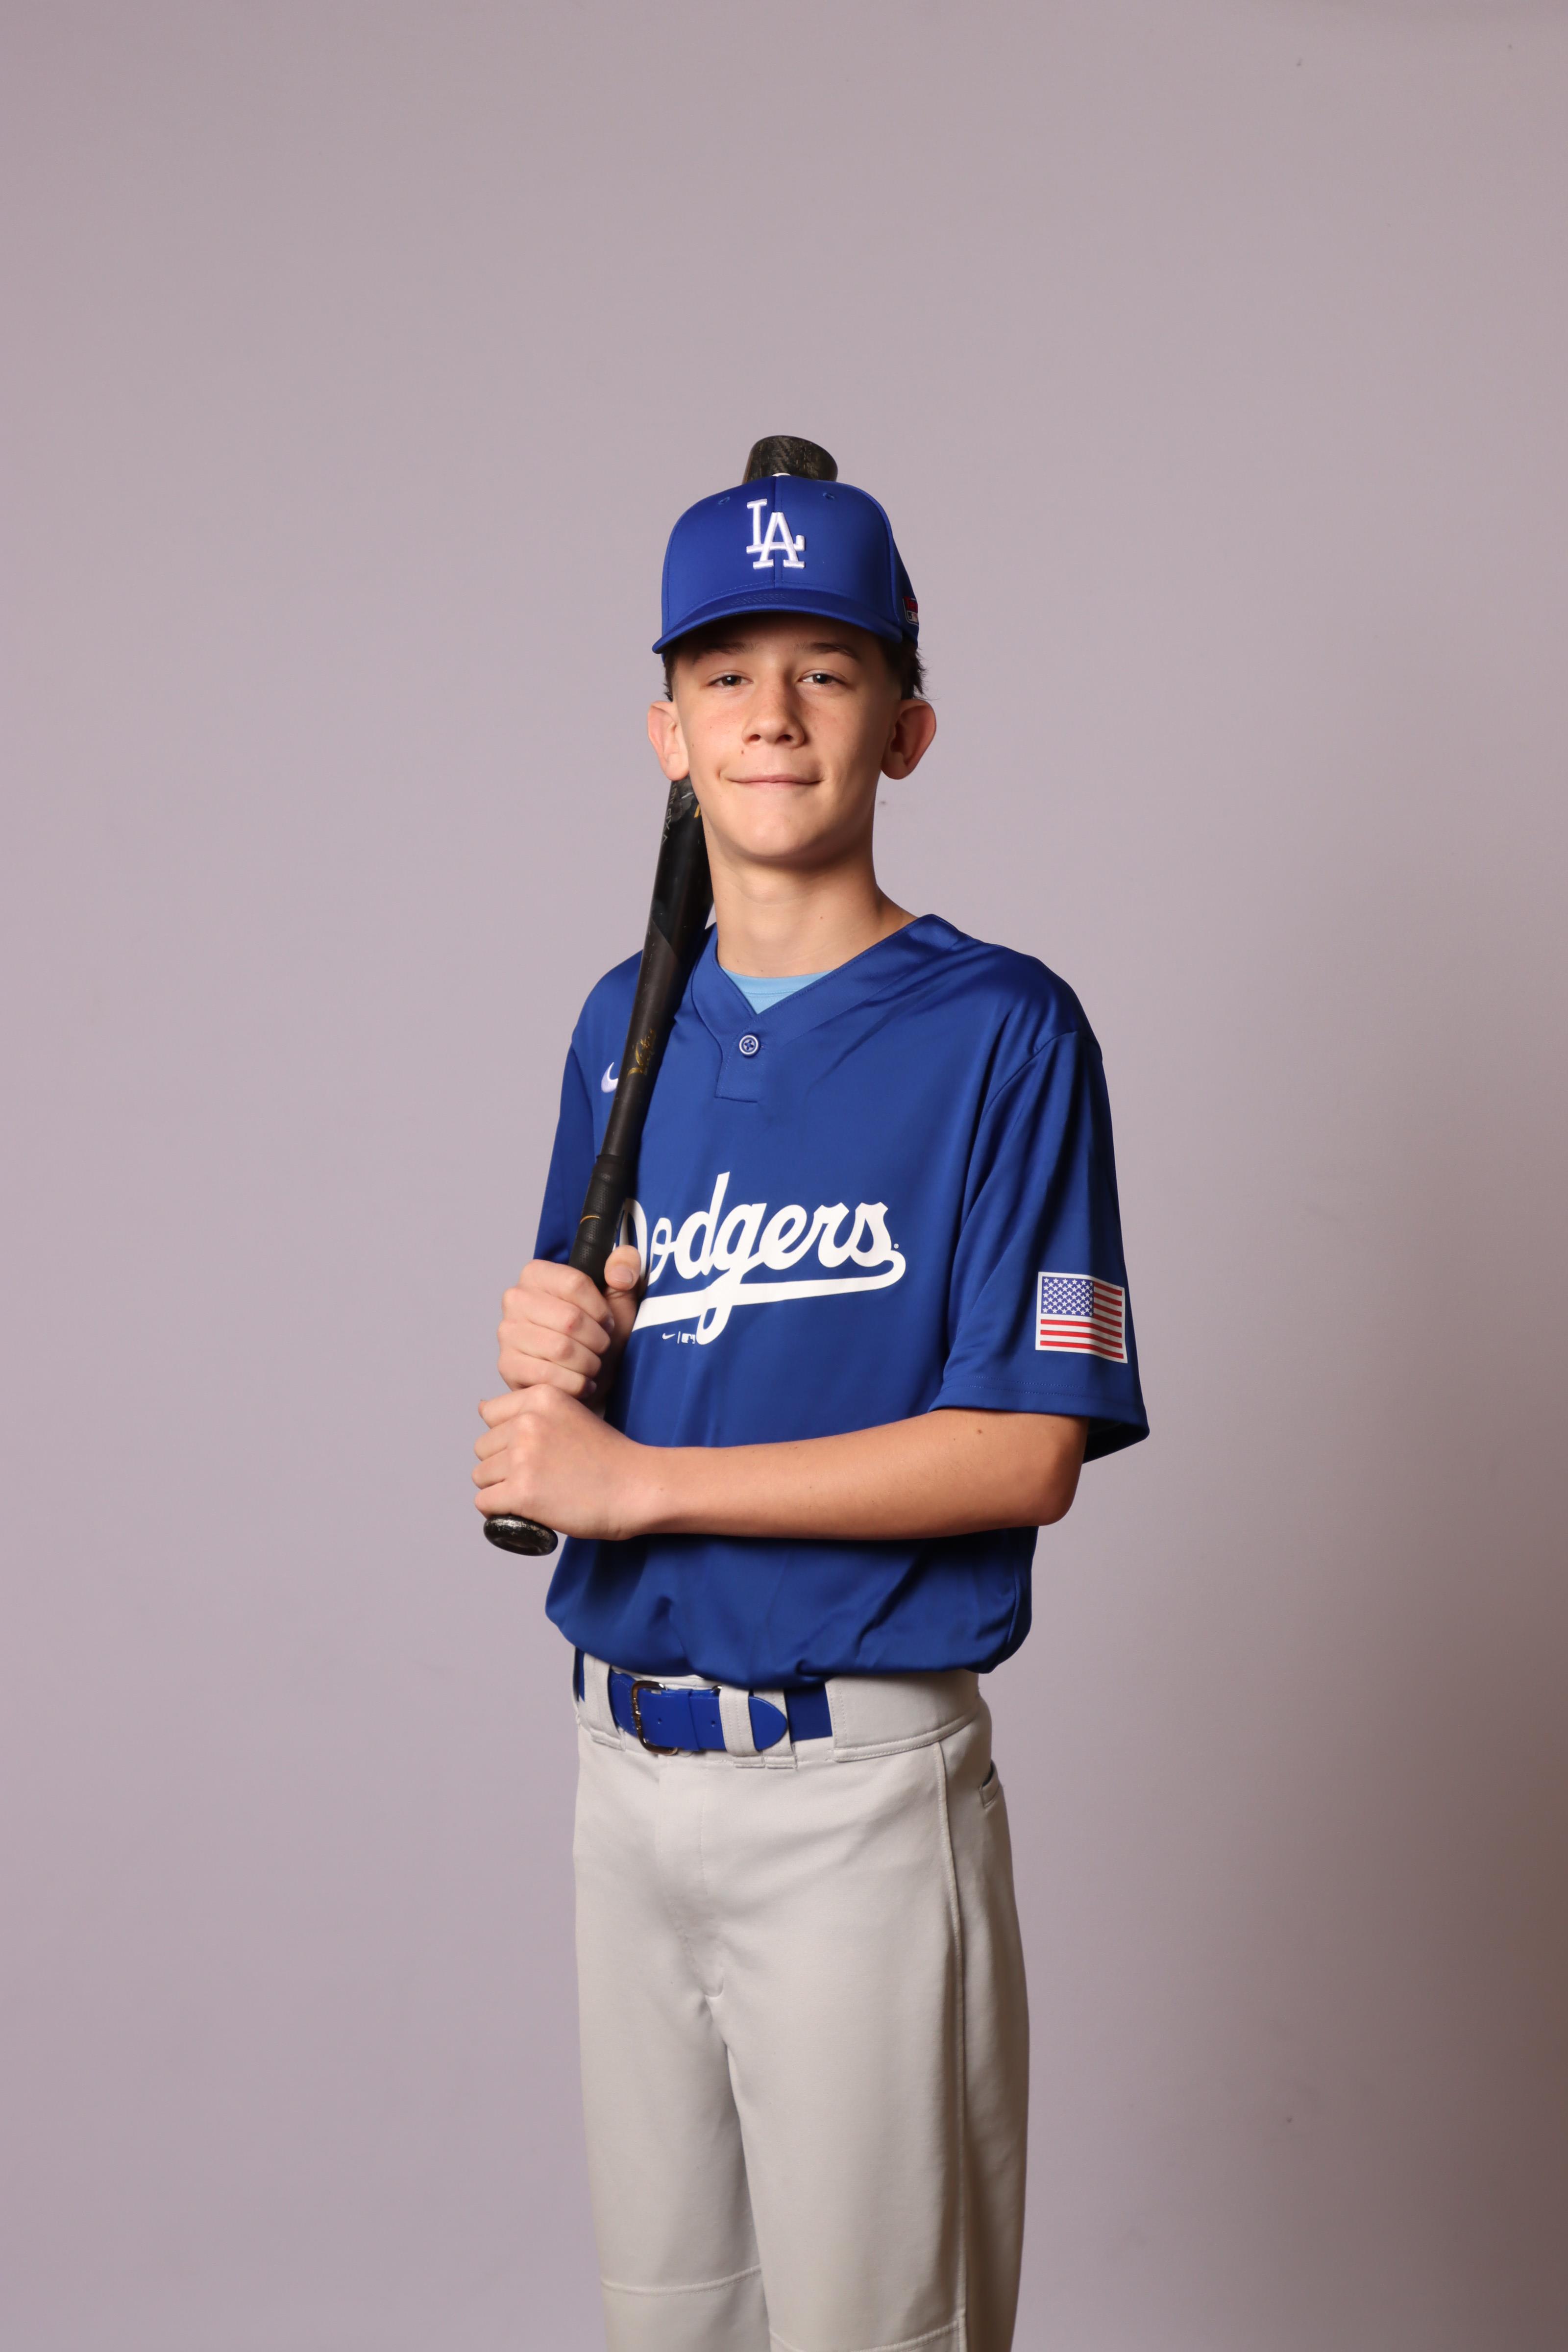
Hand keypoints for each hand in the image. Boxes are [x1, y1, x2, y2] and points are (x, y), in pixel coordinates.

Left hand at [473, 1385, 655, 1541]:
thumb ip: (532, 1411)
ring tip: (534, 1493)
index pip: (490, 1414)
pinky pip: (485, 1502)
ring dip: (500, 1488)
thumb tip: (481, 1407)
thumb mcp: (571, 1414)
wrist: (636, 1487)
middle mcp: (527, 1421)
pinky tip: (522, 1510)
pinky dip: (499, 1510)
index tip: (533, 1451)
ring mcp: (522, 1456)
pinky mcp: (522, 1491)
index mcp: (541, 1396)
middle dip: (502, 1465)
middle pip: (482, 1447)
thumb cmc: (609, 1457)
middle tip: (537, 1477)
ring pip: (481, 1476)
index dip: (507, 1437)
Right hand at [497, 1245, 641, 1401]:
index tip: (607, 1322)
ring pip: (561, 1349)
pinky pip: (548, 1376)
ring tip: (592, 1365)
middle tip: (601, 1348)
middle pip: (570, 1319)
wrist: (585, 1376)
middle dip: (597, 1340)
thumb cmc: (598, 1334)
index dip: (600, 1309)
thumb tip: (619, 1275)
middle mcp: (515, 1298)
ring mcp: (507, 1332)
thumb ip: (625, 1266)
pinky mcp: (507, 1365)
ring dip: (588, 1364)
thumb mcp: (619, 1296)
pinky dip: (575, 1384)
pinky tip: (581, 1382)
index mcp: (537, 1273)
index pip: (576, 1283)